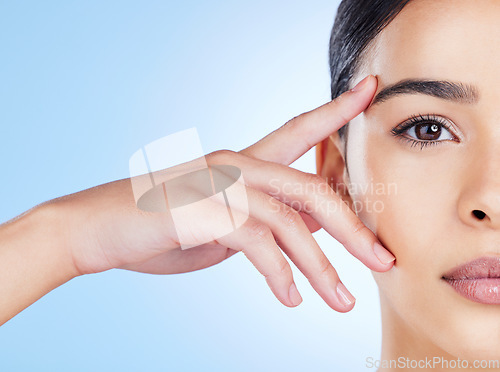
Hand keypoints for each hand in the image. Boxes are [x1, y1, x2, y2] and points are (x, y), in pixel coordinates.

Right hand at [52, 74, 394, 312]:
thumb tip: (312, 228)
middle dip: (354, 228)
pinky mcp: (203, 210)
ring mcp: (220, 185)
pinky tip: (289, 298)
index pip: (299, 129)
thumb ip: (266, 218)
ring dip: (320, 269)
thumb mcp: (225, 220)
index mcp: (244, 162)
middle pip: (313, 189)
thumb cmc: (164, 224)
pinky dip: (278, 274)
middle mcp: (237, 165)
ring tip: (340, 304)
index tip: (370, 88)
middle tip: (384, 261)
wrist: (100, 228)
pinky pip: (257, 242)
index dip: (337, 109)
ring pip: (290, 222)